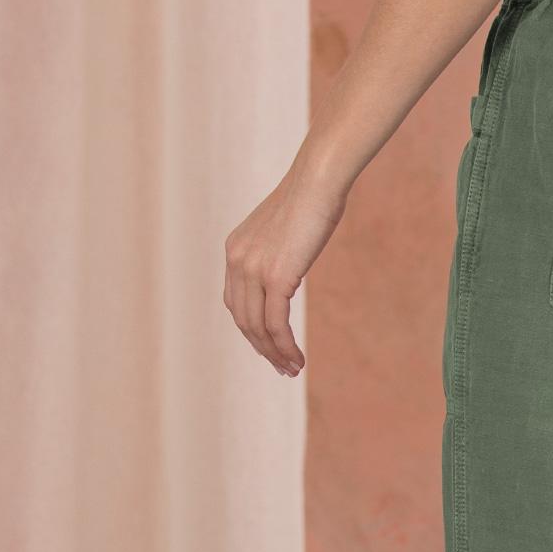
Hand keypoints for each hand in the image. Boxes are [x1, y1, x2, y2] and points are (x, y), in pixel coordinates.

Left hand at [223, 168, 345, 377]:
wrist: (317, 182)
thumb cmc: (311, 199)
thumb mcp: (285, 230)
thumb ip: (279, 252)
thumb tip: (289, 267)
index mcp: (235, 250)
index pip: (236, 303)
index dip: (251, 331)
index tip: (270, 347)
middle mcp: (237, 261)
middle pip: (243, 320)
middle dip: (262, 349)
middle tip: (282, 368)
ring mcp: (254, 270)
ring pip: (258, 327)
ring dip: (275, 354)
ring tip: (292, 369)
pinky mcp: (276, 277)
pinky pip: (276, 324)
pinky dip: (285, 346)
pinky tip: (297, 357)